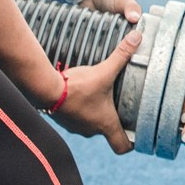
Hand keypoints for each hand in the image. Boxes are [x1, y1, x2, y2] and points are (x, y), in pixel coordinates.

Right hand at [48, 31, 140, 153]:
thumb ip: (122, 55)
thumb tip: (138, 38)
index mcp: (106, 124)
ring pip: (91, 124)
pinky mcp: (64, 120)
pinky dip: (80, 109)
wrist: (46, 90)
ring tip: (99, 96)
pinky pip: (76, 118)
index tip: (136, 134)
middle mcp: (91, 131)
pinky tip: (81, 95)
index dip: (131, 142)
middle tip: (118, 104)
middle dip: (113, 118)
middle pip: (108, 132)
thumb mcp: (103, 71)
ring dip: (95, 113)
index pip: (123, 146)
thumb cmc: (76, 87)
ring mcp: (76, 127)